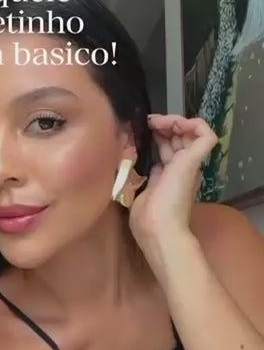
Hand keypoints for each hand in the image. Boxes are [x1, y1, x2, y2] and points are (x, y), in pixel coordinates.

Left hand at [129, 114, 217, 247]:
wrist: (159, 229)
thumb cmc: (148, 219)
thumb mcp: (144, 192)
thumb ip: (151, 177)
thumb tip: (152, 165)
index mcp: (172, 177)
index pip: (169, 149)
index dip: (158, 136)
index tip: (143, 130)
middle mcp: (184, 169)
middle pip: (179, 138)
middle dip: (164, 125)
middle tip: (148, 122)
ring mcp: (190, 164)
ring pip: (192, 132)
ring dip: (175, 120)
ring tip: (158, 121)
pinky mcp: (194, 160)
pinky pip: (206, 134)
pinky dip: (194, 123)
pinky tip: (175, 123)